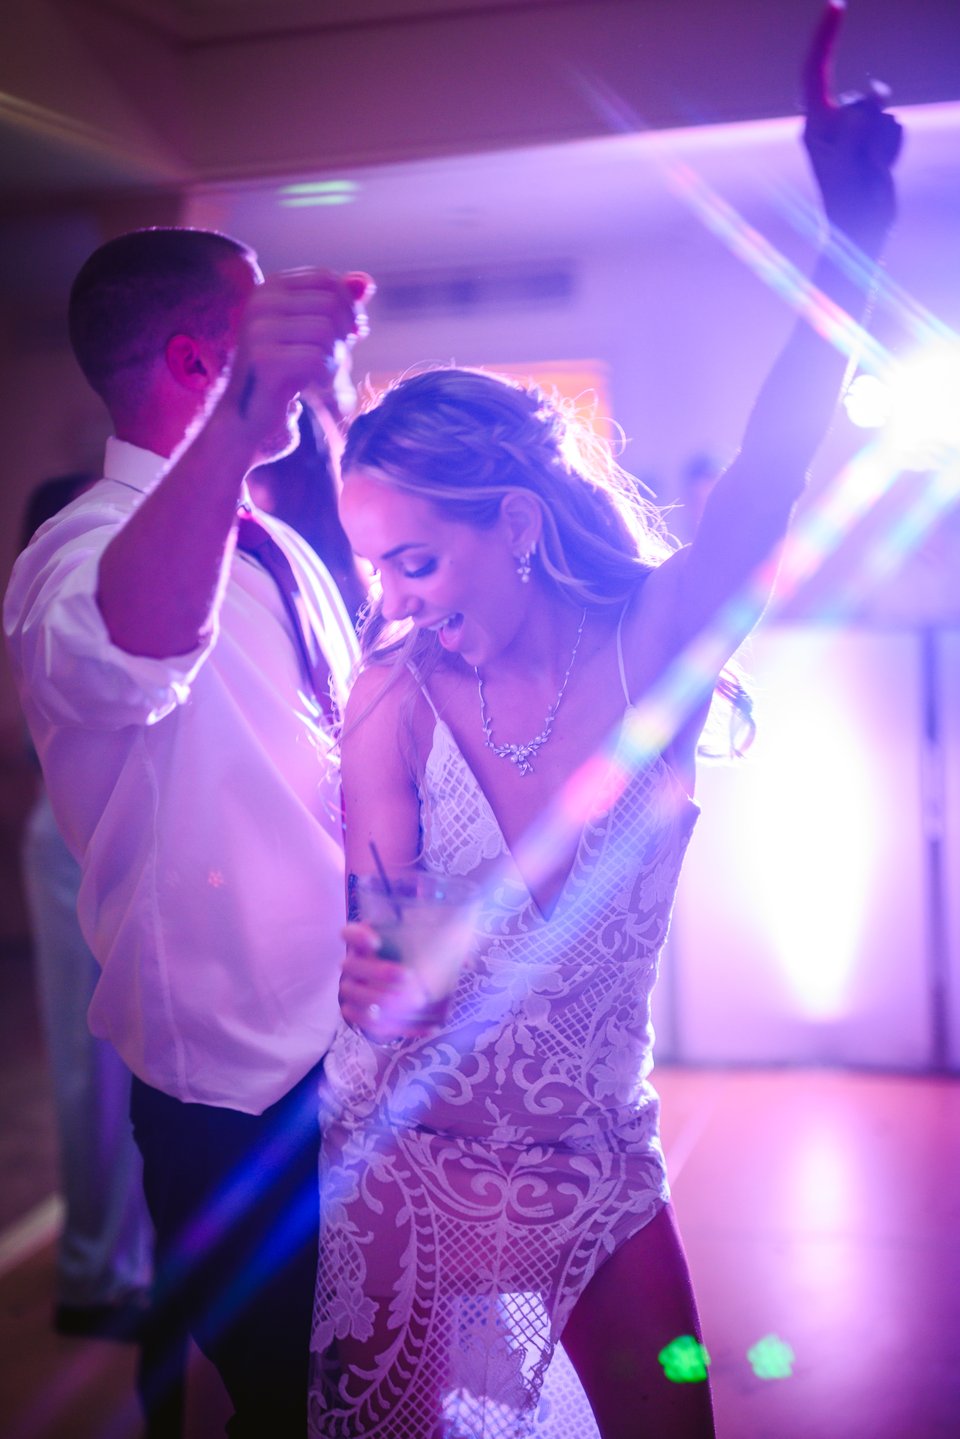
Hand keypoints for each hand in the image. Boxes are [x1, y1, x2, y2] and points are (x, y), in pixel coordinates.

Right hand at [221, 269, 372, 442]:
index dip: (349, 306)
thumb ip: (338, 304)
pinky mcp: (264, 359)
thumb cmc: (287, 371)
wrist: (251, 415)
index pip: (327, 279)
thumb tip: (366, 281)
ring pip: (325, 330)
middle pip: (330, 303)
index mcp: (270, 287)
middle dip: (344, 333)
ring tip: (323, 373)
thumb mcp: (314, 332)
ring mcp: (258, 329)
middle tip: (337, 358)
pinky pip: (317, 359)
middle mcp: (260, 301)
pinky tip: (316, 385)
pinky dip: (326, 375)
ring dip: (335, 357)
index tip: (350, 334)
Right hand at [338, 921, 442, 1043]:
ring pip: (354, 997)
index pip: (350, 934)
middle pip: (351, 966)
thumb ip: (444, 946)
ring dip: (381, 1000)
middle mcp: (352, 966)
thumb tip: (468, 962)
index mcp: (364, 944)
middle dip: (377, 972)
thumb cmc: (409, 960)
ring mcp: (350, 991)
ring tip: (416, 1001)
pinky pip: (369, 1025)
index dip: (358, 936)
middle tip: (408, 975)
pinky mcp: (357, 1015)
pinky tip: (426, 1028)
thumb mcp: (425, 948)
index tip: (376, 941)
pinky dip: (396, 1028)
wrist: (395, 989)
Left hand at [802, 1, 902, 250]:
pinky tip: (880, 171)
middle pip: (866, 98)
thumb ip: (855, 129)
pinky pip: (896, 129)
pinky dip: (892, 151)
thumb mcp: (843, 165)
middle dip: (870, 127)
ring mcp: (860, 130)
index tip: (837, 5)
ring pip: (885, 114)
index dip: (825, 39)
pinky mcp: (879, 139)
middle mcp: (836, 121)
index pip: (815, 73)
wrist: (860, 230)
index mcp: (815, 125)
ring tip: (869, 171)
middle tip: (859, 164)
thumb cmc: (843, 200)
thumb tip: (874, 99)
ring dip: (882, 145)